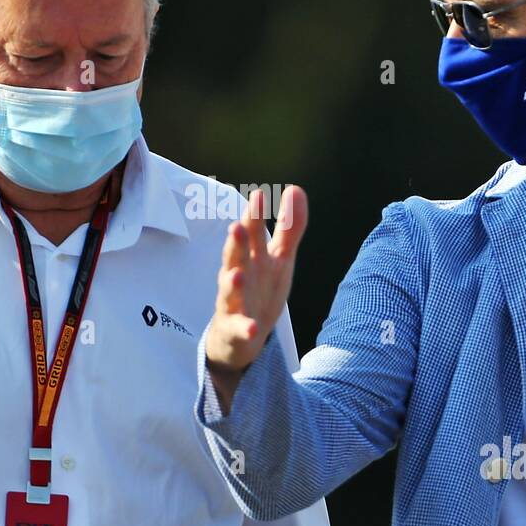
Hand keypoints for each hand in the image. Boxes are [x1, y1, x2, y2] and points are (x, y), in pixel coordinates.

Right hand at [204, 185, 307, 400]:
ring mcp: (233, 303)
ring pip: (229, 291)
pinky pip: (239, 329)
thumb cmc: (259, 289)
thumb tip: (295, 189)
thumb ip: (289, 227)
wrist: (240, 336)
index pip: (252, 233)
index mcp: (251, 258)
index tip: (258, 196)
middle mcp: (238, 276)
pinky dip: (245, 328)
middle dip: (236, 243)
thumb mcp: (280, 258)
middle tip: (237, 226)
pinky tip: (252, 328)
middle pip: (235, 257)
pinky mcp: (235, 329)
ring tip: (238, 275)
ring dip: (233, 283)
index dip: (254, 216)